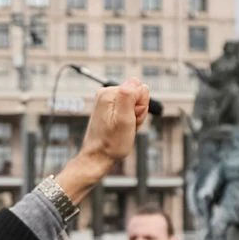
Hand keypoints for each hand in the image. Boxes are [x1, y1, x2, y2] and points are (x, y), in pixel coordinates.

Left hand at [55, 80, 151, 202]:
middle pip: (137, 95)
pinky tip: (122, 129)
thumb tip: (135, 82)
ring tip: (124, 129)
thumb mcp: (124, 119)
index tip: (131, 119)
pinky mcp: (109, 109)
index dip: (140, 107)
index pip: (140, 88)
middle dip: (138, 112)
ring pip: (134, 104)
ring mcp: (107, 102)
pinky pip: (128, 110)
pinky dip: (129, 121)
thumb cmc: (111, 143)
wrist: (98, 158)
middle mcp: (106, 93)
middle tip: (128, 126)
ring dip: (134, 118)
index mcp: (109, 93)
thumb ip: (129, 97)